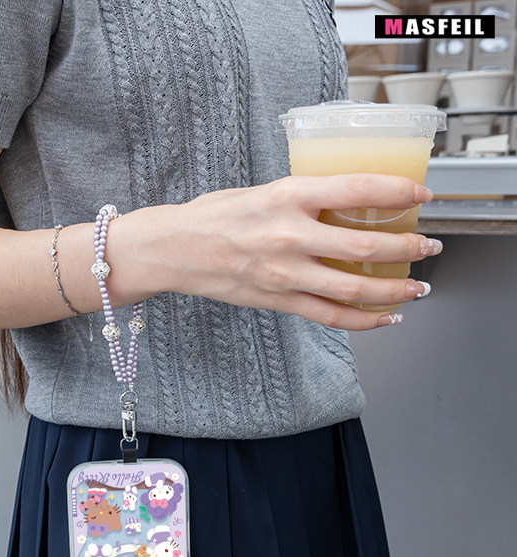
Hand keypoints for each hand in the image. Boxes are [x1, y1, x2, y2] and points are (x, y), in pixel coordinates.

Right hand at [140, 173, 438, 329]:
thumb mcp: (263, 190)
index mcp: (288, 195)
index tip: (422, 195)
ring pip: (353, 289)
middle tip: (429, 245)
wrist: (174, 249)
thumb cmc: (214, 215)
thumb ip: (304, 198)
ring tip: (418, 287)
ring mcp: (284, 273)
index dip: (399, 192)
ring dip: (395, 289)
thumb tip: (346, 203)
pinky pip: (329, 316)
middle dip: (408, 248)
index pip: (358, 189)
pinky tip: (386, 318)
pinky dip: (364, 321)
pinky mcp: (277, 300)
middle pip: (365, 246)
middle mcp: (289, 235)